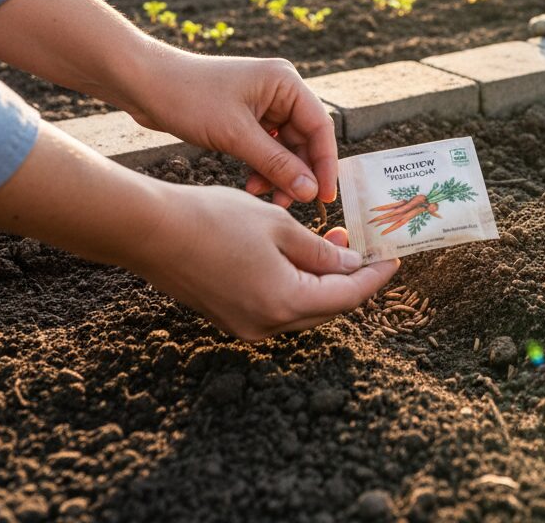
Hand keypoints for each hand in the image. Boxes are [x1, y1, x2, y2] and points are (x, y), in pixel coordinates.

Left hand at [129, 49, 337, 208]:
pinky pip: (267, 147)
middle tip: (289, 203)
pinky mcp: (247, 117)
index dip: (325, 164)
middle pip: (305, 139)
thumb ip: (277, 164)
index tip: (324, 197)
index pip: (320, 127)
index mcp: (286, 82)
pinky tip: (251, 184)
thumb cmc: (188, 98)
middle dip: (298, 173)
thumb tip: (310, 191)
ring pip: (286, 147)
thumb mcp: (235, 135)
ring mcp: (264, 103)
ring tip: (264, 195)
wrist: (144, 84)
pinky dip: (263, 167)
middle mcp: (280, 90)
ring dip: (279, 174)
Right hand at [138, 185, 398, 340]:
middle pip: (327, 307)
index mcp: (285, 303)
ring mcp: (246, 326)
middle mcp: (267, 325)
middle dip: (351, 276)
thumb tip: (351, 263)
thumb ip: (320, 250)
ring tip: (333, 237)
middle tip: (365, 242)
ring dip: (323, 277)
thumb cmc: (214, 219)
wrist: (150, 231)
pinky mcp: (230, 316)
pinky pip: (278, 305)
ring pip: (303, 307)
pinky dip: (297, 282)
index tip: (395, 258)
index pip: (347, 296)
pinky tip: (301, 252)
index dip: (375, 276)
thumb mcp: (279, 226)